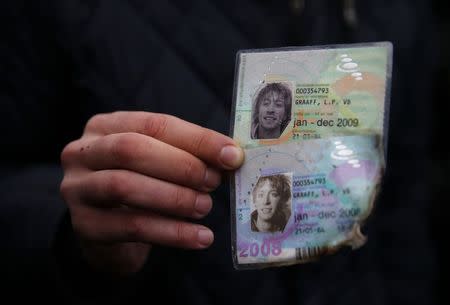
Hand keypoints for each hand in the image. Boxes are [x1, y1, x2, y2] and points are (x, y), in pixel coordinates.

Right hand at [60, 111, 243, 274]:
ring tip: (205, 207)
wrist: (111, 230)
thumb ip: (188, 155)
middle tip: (214, 183)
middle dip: (181, 166)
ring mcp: (78, 188)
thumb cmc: (141, 186)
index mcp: (106, 126)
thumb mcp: (160, 163)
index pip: (154, 124)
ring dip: (175, 198)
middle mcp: (83, 152)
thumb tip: (231, 156)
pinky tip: (200, 237)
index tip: (231, 155)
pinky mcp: (84, 225)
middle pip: (131, 149)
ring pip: (125, 186)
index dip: (196, 139)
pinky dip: (172, 233)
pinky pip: (131, 227)